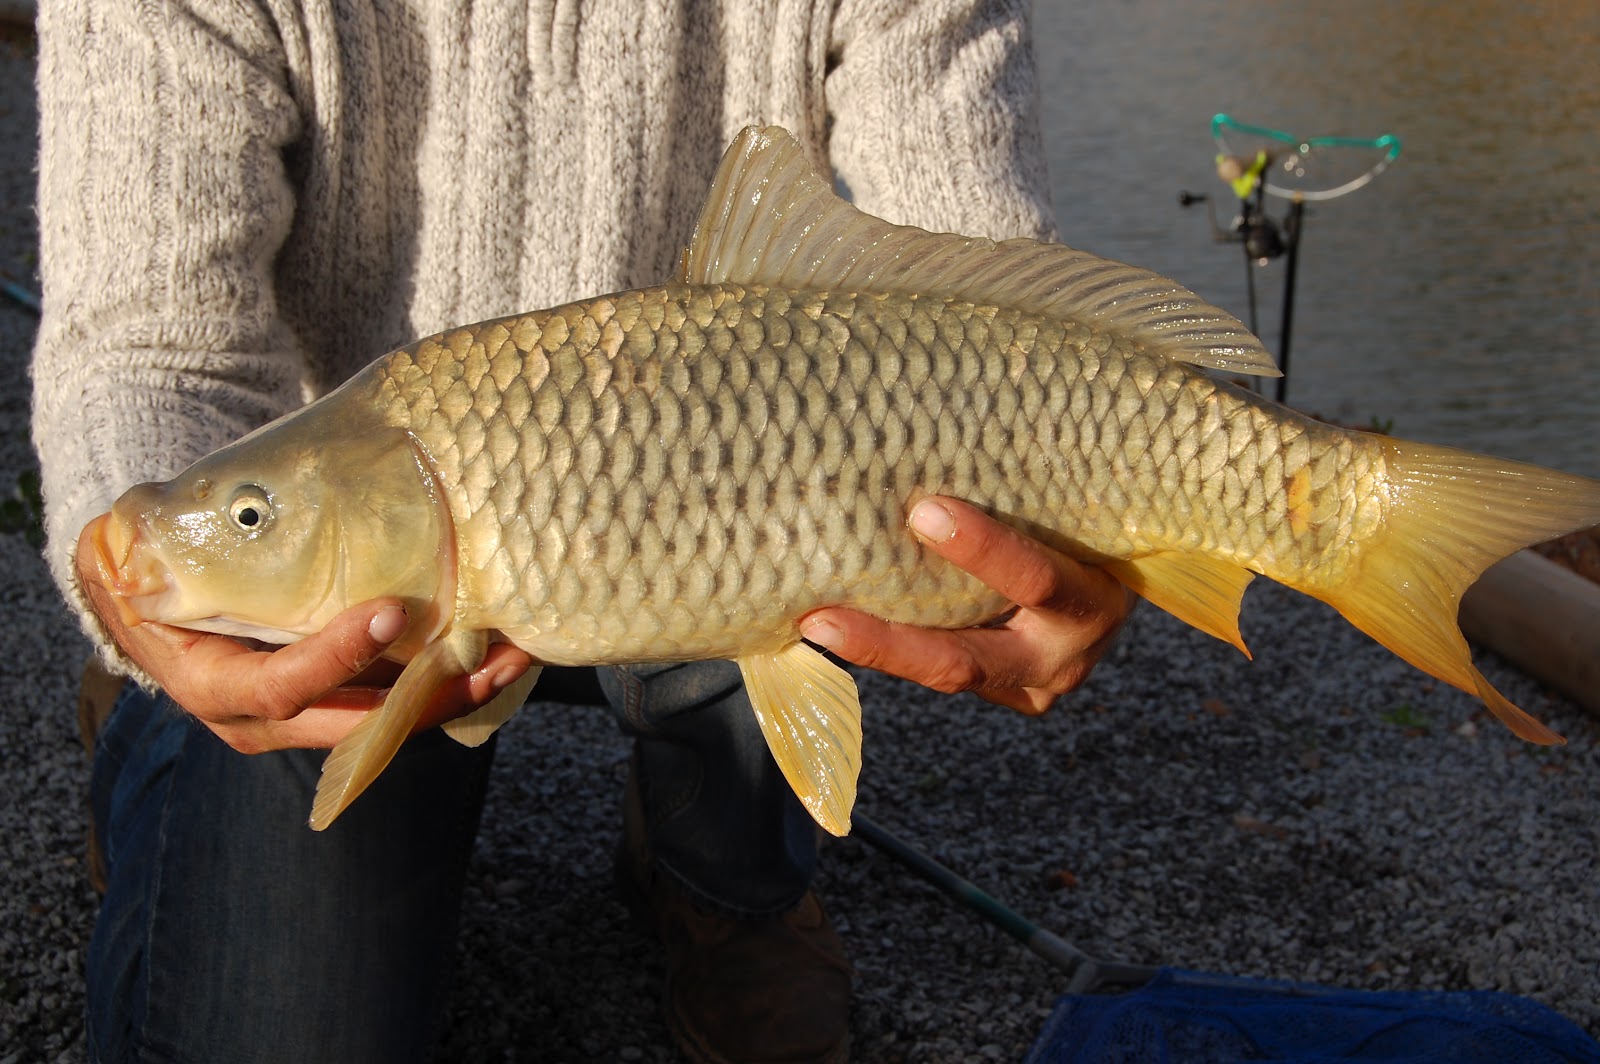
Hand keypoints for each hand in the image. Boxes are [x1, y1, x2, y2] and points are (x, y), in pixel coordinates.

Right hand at [75, 520, 533, 752]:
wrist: (145, 608)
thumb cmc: (163, 576)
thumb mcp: (169, 572)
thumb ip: (214, 553)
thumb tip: (251, 492)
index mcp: (216, 688)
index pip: (284, 687)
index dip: (338, 656)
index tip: (392, 612)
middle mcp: (261, 724)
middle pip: (359, 726)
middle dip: (435, 697)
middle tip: (498, 658)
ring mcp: (300, 726)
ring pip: (389, 723)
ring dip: (455, 693)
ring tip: (514, 656)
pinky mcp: (331, 713)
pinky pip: (393, 708)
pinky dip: (442, 684)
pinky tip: (492, 654)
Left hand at [799, 497, 1132, 714]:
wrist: (1116, 590)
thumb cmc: (1087, 526)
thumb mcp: (1073, 512)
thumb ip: (1022, 487)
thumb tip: (950, 401)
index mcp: (1093, 602)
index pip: (1038, 580)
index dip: (983, 550)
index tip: (925, 510)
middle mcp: (1060, 660)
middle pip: (965, 663)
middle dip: (889, 643)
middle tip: (821, 617)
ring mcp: (1027, 688)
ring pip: (940, 674)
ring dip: (873, 649)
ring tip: (809, 623)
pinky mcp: (1000, 695)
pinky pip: (935, 671)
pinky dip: (884, 648)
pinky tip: (829, 625)